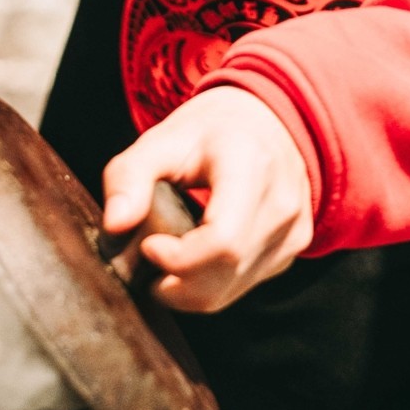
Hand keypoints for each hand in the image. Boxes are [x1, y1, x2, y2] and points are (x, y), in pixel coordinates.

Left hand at [101, 87, 313, 312]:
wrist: (266, 120)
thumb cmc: (209, 130)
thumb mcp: (161, 139)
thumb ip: (129, 177)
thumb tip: (115, 225)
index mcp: (250, 166)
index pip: (223, 241)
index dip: (178, 259)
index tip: (148, 244)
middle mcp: (281, 203)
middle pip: (225, 273)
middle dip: (175, 282)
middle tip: (148, 259)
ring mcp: (294, 229)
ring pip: (233, 290)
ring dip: (188, 288)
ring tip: (167, 257)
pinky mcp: (294, 247)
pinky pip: (245, 285)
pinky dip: (211, 284)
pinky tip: (195, 257)